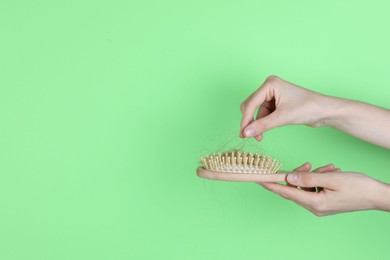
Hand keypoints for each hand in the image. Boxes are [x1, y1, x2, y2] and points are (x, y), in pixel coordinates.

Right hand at [239, 75, 389, 147]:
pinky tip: (264, 131)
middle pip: (250, 106)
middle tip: (248, 136)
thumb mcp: (283, 118)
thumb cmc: (308, 108)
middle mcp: (269, 87)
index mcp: (270, 84)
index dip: (245, 119)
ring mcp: (272, 95)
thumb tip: (245, 133)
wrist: (325, 111)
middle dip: (249, 122)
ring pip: (256, 112)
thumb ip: (262, 126)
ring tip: (260, 137)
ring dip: (256, 125)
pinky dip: (262, 123)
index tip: (242, 133)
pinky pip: (263, 114)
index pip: (251, 103)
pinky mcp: (276, 103)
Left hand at [258, 163, 389, 215]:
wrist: (378, 196)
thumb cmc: (359, 187)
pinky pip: (314, 188)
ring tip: (328, 168)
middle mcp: (315, 207)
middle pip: (295, 189)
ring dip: (313, 175)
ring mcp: (320, 206)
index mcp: (315, 202)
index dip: (271, 184)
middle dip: (297, 175)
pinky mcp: (325, 202)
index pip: (286, 192)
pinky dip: (319, 179)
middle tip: (306, 165)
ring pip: (306, 187)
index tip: (258, 179)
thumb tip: (288, 178)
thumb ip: (308, 178)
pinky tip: (330, 171)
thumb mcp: (332, 178)